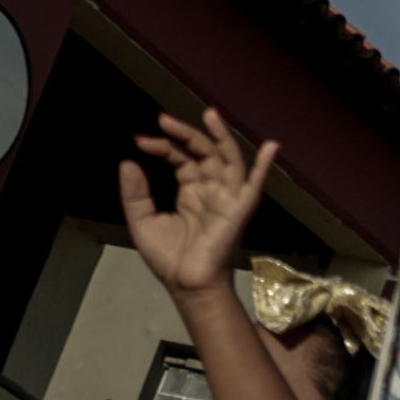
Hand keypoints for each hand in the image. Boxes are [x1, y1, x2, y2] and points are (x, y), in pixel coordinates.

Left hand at [117, 106, 279, 300]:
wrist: (186, 285)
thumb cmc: (169, 259)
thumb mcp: (143, 220)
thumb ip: (135, 193)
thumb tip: (128, 162)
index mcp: (192, 193)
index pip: (182, 158)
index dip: (163, 146)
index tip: (140, 141)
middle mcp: (212, 192)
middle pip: (204, 152)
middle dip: (185, 133)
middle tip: (162, 119)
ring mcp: (227, 199)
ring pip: (228, 160)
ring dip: (219, 137)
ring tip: (209, 113)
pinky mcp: (238, 211)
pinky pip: (254, 185)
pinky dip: (265, 167)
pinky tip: (272, 147)